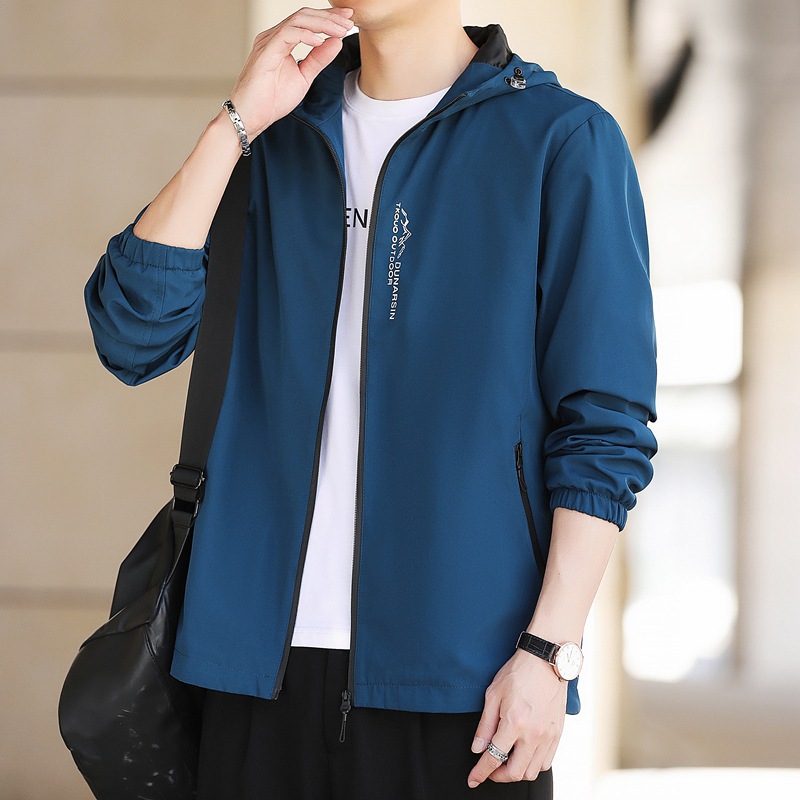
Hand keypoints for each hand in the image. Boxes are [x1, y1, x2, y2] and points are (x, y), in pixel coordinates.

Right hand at [226, 6, 354, 139]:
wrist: (251, 117)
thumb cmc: (271, 100)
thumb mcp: (303, 77)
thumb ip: (318, 59)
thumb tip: (335, 42)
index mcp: (282, 40)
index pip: (308, 21)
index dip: (329, 18)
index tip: (348, 20)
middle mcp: (274, 36)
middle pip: (304, 15)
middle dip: (329, 17)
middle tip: (348, 20)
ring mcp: (268, 42)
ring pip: (297, 20)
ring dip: (322, 24)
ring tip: (339, 30)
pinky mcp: (265, 51)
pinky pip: (287, 34)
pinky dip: (305, 35)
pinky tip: (320, 40)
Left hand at [467, 649, 566, 787]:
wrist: (546, 661)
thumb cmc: (518, 673)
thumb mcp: (493, 694)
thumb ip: (485, 725)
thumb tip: (478, 748)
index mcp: (514, 723)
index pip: (493, 758)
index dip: (481, 772)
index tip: (473, 779)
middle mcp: (533, 734)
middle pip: (515, 773)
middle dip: (498, 776)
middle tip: (490, 769)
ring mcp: (548, 736)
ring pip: (532, 772)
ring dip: (517, 772)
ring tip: (507, 760)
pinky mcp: (558, 734)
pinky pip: (546, 762)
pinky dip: (533, 765)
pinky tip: (524, 754)